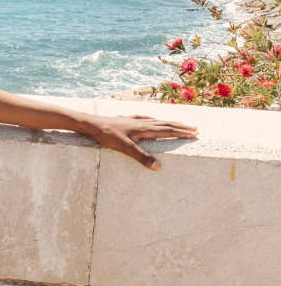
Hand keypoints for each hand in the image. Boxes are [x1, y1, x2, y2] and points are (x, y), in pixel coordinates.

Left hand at [77, 113, 197, 170]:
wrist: (92, 124)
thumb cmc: (108, 137)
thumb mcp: (125, 149)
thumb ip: (142, 158)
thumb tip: (159, 167)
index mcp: (144, 129)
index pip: (168, 131)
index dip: (181, 133)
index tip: (194, 134)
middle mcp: (142, 123)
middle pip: (165, 124)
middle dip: (180, 127)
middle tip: (194, 128)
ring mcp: (134, 120)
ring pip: (156, 121)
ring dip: (169, 122)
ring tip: (179, 122)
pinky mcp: (126, 120)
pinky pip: (144, 118)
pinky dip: (153, 119)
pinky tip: (152, 119)